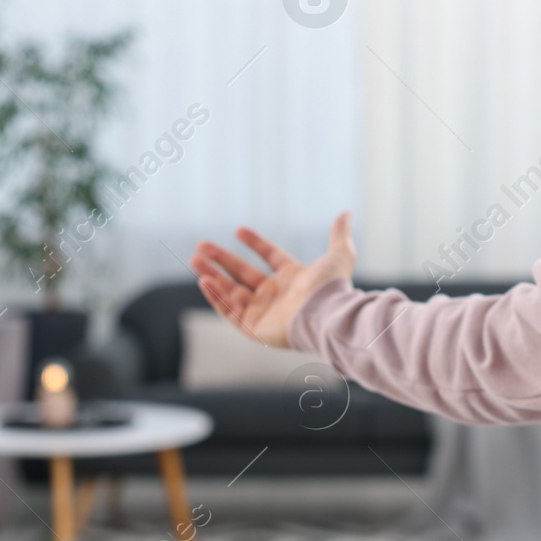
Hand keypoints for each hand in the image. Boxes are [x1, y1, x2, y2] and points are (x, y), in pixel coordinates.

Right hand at [189, 212, 355, 348]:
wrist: (325, 314)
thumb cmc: (331, 287)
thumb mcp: (339, 254)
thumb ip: (339, 233)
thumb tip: (347, 212)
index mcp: (294, 278)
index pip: (270, 257)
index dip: (255, 243)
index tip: (238, 230)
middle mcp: (277, 295)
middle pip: (243, 274)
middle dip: (222, 259)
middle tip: (201, 245)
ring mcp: (264, 312)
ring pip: (231, 291)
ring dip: (212, 275)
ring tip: (194, 259)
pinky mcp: (254, 329)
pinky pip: (229, 311)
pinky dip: (215, 296)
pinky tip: (203, 280)